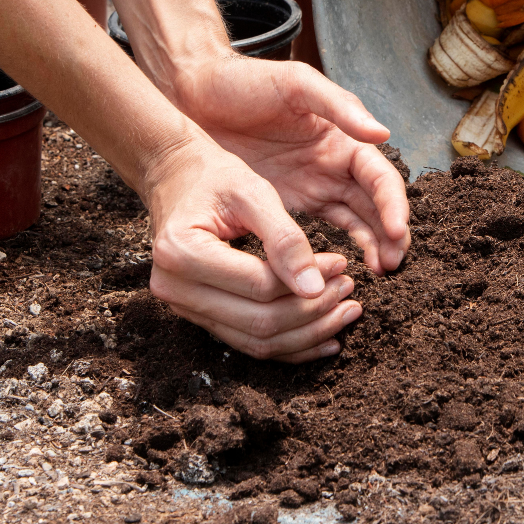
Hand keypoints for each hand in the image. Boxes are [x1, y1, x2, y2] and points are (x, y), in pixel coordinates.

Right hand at [144, 136, 364, 362]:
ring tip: (345, 313)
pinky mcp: (199, 315)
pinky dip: (289, 345)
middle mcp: (174, 288)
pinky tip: (324, 338)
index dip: (308, 281)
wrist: (176, 178)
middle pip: (259, 322)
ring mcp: (183, 307)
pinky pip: (249, 342)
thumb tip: (315, 289)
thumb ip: (284, 238)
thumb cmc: (214, 178)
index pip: (259, 285)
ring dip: (307, 333)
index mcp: (182, 252)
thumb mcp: (252, 192)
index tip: (342, 264)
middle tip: (349, 290)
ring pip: (256, 341)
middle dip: (313, 312)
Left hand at [163, 55, 410, 274]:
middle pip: (375, 206)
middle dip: (390, 235)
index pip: (380, 178)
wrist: (194, 94)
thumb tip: (383, 133)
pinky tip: (342, 270)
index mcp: (343, 139)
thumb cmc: (245, 82)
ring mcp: (312, 187)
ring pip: (355, 223)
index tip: (397, 232)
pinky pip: (321, 232)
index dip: (393, 204)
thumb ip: (339, 107)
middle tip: (393, 265)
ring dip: (371, 247)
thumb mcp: (295, 84)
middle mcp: (334, 166)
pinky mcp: (287, 205)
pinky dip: (338, 251)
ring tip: (380, 273)